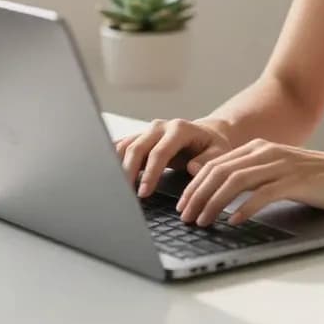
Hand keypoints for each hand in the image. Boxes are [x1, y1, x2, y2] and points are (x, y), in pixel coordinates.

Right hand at [114, 117, 233, 197]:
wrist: (207, 133)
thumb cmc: (213, 145)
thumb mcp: (219, 152)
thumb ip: (207, 160)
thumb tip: (192, 168)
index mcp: (180, 129)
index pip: (160, 151)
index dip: (150, 173)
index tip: (145, 193)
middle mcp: (160, 126)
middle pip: (137, 147)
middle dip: (128, 172)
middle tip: (124, 196)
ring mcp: (148, 130)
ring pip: (125, 146)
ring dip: (117, 167)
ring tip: (113, 190)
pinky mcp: (140, 137)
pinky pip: (121, 146)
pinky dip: (112, 160)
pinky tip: (105, 174)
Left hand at [174, 138, 323, 226]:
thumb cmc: (312, 178)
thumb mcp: (276, 171)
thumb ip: (251, 176)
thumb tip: (220, 195)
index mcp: (258, 148)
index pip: (216, 164)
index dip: (194, 185)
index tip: (182, 205)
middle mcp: (266, 152)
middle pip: (220, 171)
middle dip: (197, 195)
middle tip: (185, 217)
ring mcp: (281, 165)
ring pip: (236, 181)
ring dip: (214, 203)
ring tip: (202, 221)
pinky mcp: (295, 181)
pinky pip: (263, 193)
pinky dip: (245, 207)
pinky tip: (235, 221)